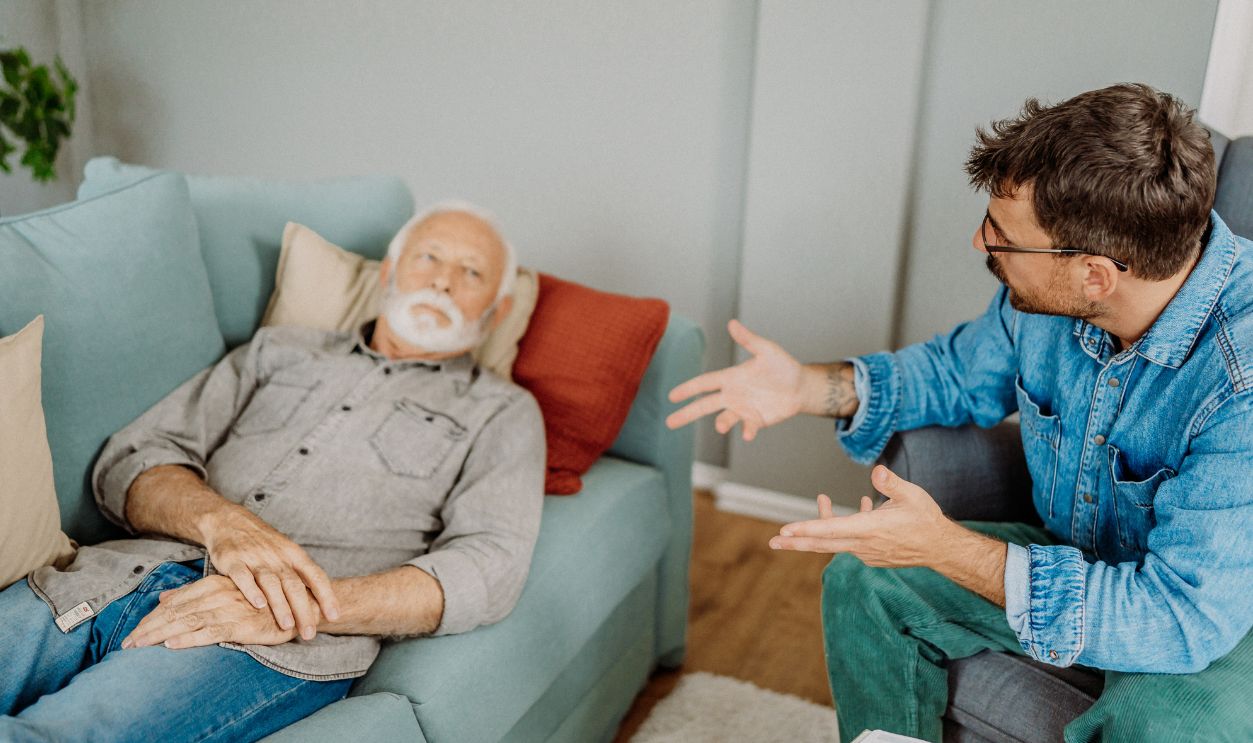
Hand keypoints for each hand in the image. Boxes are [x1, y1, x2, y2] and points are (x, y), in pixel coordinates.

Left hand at [122, 575, 311, 649]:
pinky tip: (171, 645)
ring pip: (187, 622)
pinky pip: (210, 632)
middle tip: (127, 644)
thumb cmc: (260, 601)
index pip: (174, 602)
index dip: (151, 618)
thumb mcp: (224, 591)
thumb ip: (194, 592)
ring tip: (140, 647)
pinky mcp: (241, 625)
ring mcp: (229, 609)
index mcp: (213, 584)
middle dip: (148, 629)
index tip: (133, 632)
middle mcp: (218, 594)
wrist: (298, 605)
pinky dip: (189, 639)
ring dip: (160, 635)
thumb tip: (163, 596)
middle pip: (175, 612)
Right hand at [200, 507, 338, 640]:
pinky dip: (251, 590)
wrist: (230, 520)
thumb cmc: (264, 543)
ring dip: (280, 605)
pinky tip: (258, 604)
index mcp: (294, 555)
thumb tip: (321, 599)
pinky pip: (243, 577)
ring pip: (271, 583)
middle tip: (310, 633)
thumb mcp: (287, 552)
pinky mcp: (233, 560)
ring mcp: (255, 558)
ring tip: (288, 625)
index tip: (334, 616)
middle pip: (294, 585)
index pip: (315, 576)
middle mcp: (277, 557)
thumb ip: (301, 574)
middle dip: (303, 610)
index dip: (326, 596)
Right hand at [666, 319, 807, 440]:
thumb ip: (748, 339)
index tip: (671, 396)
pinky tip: (748, 434)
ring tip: (721, 428)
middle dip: (687, 414)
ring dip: (722, 423)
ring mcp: (742, 409)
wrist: (801, 386)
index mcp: (730, 378)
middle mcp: (732, 395)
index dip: (688, 389)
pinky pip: (747, 427)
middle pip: (704, 405)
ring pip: (724, 418)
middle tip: (669, 423)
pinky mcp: (755, 421)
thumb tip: (732, 323)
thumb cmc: (782, 366)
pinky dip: (746, 431)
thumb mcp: (766, 350)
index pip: (704, 383)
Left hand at [768, 465, 951, 566]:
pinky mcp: (872, 554)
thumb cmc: (926, 520)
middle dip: (796, 543)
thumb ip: (891, 483)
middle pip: (822, 544)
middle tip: (772, 543)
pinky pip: (850, 540)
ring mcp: (867, 552)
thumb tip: (876, 471)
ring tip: (822, 498)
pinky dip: (847, 524)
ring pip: (836, 538)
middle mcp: (864, 544)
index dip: (806, 530)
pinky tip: (863, 504)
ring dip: (824, 522)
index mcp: (869, 529)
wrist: (941, 548)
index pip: (830, 530)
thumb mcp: (912, 496)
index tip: (784, 532)